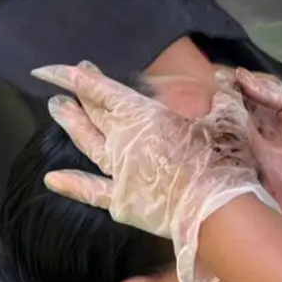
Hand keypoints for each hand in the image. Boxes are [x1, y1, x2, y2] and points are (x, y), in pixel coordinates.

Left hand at [32, 63, 279, 281]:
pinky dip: (72, 185)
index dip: (81, 77)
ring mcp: (120, 173)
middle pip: (96, 114)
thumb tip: (225, 79)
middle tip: (63, 85)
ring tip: (56, 109)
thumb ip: (224, 98)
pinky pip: (92, 191)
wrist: (217, 213)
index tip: (61, 68)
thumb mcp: (229, 122)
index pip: (105, 91)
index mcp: (146, 117)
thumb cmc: (223, 163)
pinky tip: (52, 179)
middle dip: (79, 96)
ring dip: (72, 125)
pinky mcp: (122, 202)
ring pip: (89, 144)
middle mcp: (125, 142)